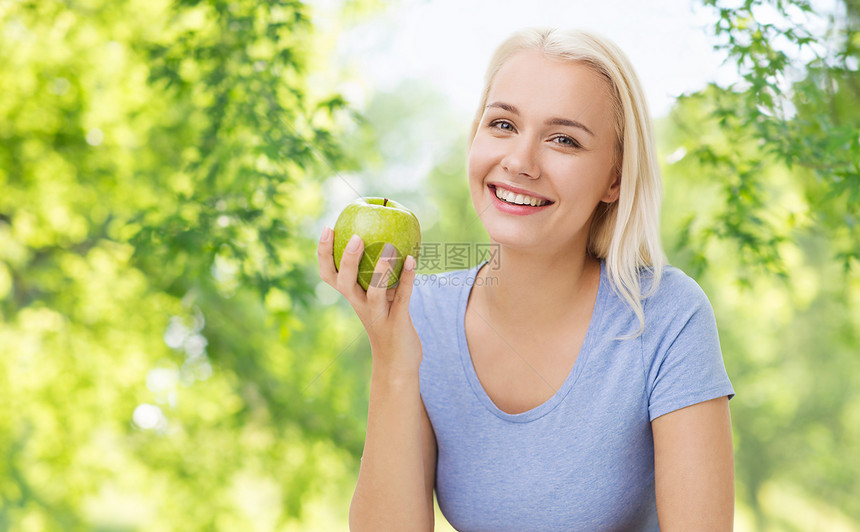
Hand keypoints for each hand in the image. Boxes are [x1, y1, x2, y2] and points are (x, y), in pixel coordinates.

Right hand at [317, 226, 421, 374]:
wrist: (396, 363)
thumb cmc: (387, 324)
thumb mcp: (379, 298)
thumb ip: (379, 276)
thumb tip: (387, 238)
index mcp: (352, 298)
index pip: (330, 275)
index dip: (324, 253)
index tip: (328, 228)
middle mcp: (360, 306)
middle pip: (345, 282)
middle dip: (347, 260)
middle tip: (355, 237)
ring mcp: (378, 315)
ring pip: (374, 292)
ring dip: (381, 270)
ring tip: (389, 247)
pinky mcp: (397, 322)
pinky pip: (402, 297)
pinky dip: (407, 278)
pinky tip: (412, 260)